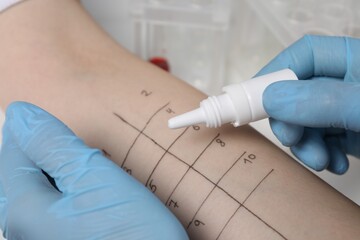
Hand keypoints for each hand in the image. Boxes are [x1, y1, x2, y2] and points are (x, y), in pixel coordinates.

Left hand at [0, 102, 187, 239]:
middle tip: (82, 151)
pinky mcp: (62, 239)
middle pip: (24, 173)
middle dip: (50, 154)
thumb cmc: (133, 234)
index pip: (13, 154)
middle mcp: (24, 230)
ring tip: (90, 170)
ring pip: (42, 188)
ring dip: (63, 172)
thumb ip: (53, 145)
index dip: (35, 131)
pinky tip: (92, 193)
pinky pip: (55, 205)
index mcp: (23, 211)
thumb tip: (23, 115)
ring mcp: (43, 237)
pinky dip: (71, 190)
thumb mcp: (94, 177)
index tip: (57, 122)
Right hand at [256, 35, 359, 173]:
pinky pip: (318, 139)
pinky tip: (333, 164)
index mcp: (355, 61)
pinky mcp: (350, 133)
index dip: (276, 74)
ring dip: (303, 142)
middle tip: (292, 140)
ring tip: (320, 160)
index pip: (303, 57)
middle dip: (289, 119)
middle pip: (296, 92)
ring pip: (303, 120)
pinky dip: (318, 154)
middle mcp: (347, 84)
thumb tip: (274, 97)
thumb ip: (326, 101)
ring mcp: (347, 110)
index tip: (258, 100)